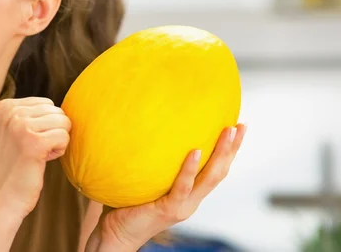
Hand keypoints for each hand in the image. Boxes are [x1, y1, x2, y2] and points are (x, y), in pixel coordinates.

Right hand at [0, 97, 70, 221]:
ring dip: (56, 141)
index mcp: (2, 107)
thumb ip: (23, 115)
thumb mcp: (6, 131)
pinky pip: (64, 136)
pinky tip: (43, 160)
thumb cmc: (8, 167)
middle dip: (52, 132)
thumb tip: (56, 108)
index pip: (45, 103)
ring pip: (63, 122)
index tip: (26, 142)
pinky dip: (60, 150)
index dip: (43, 125)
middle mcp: (9, 112)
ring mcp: (20, 126)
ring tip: (37, 155)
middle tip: (33, 151)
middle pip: (56, 111)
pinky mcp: (34, 143)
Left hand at [85, 123, 246, 251]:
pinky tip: (196, 151)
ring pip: (209, 178)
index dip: (229, 151)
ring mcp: (183, 206)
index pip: (215, 170)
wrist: (116, 233)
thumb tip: (146, 125)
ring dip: (221, 154)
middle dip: (232, 149)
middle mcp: (191, 201)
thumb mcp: (145, 179)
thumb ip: (152, 160)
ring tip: (228, 131)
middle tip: (241, 126)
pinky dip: (190, 169)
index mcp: (189, 194)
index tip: (238, 127)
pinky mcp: (169, 209)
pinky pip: (182, 187)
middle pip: (220, 172)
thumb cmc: (126, 203)